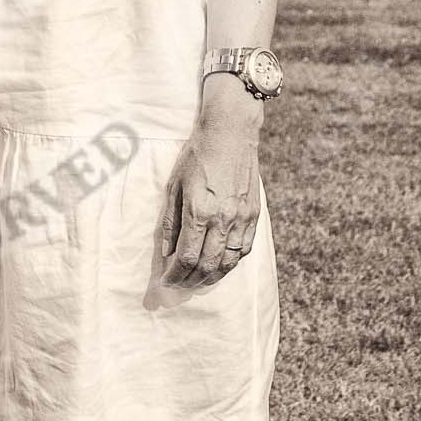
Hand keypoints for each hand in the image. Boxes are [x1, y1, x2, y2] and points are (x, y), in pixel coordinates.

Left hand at [159, 105, 261, 286]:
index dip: (174, 275)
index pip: (185, 257)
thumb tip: (166, 252)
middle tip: (179, 288)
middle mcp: (223, 219)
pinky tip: (220, 267)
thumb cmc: (197, 156)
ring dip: (211, 278)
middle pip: (207, 265)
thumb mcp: (174, 186)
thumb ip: (171, 222)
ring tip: (197, 282)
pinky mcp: (254, 215)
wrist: (230, 133)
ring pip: (228, 263)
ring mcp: (242, 218)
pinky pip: (244, 250)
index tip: (166, 282)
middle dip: (190, 282)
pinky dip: (231, 264)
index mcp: (199, 211)